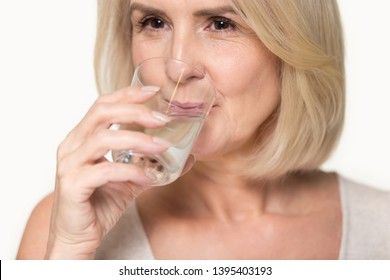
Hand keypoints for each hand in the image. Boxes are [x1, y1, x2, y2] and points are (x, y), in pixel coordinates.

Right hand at [45, 86, 170, 258]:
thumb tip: (184, 157)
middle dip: (135, 112)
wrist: (77, 237)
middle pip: (101, 113)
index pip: (102, 105)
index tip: (153, 91)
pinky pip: (105, 171)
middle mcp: (72, 146)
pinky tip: (149, 178)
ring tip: (163, 148)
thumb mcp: (130, 179)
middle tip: (163, 119)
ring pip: (103, 139)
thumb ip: (151, 165)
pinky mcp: (73, 185)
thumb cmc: (100, 204)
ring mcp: (69, 165)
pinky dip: (131, 172)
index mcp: (82, 138)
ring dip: (138, 140)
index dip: (127, 94)